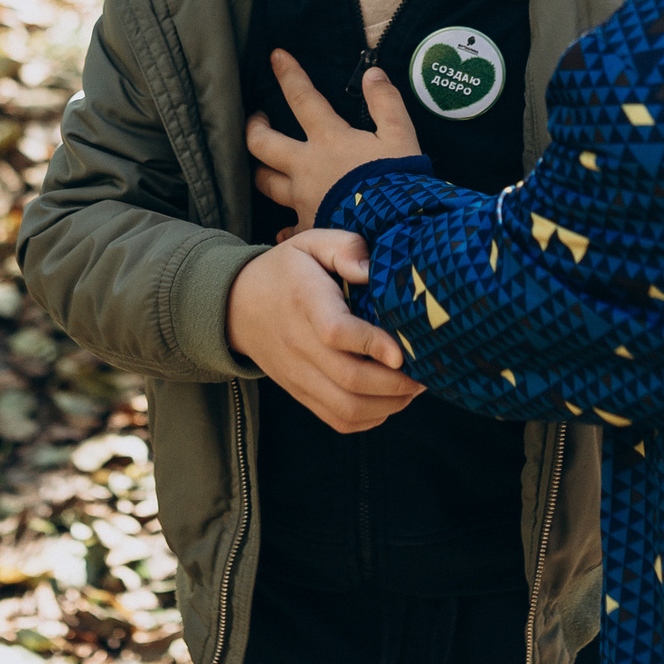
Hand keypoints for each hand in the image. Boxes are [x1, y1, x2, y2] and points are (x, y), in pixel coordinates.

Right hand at [226, 230, 417, 432]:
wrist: (237, 307)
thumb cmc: (285, 271)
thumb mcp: (311, 242)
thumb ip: (345, 247)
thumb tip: (372, 270)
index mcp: (305, 301)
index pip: (335, 331)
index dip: (372, 344)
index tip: (402, 351)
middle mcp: (300, 345)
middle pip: (350, 379)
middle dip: (397, 383)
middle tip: (426, 370)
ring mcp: (299, 375)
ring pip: (348, 408)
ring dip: (390, 404)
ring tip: (414, 386)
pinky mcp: (301, 393)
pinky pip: (339, 421)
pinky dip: (372, 418)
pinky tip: (391, 399)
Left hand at [247, 50, 421, 229]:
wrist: (395, 230)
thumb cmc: (398, 181)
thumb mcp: (401, 135)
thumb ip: (386, 102)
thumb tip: (372, 73)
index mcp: (328, 140)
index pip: (301, 98)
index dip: (288, 74)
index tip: (275, 56)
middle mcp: (306, 168)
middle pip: (262, 143)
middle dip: (253, 127)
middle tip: (255, 119)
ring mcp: (302, 200)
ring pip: (266, 183)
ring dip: (261, 171)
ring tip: (262, 165)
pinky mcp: (308, 228)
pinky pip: (287, 229)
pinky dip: (285, 228)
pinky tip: (285, 230)